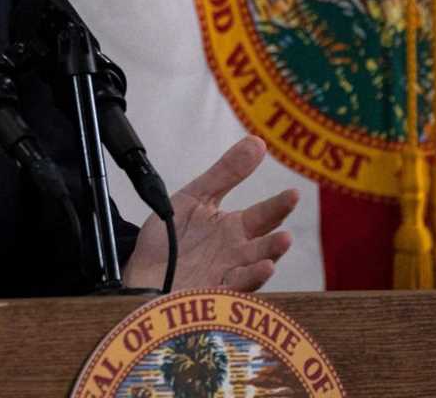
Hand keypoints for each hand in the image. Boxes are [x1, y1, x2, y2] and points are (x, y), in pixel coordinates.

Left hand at [123, 136, 297, 291]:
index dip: (279, 205)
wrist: (141, 267)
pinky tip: (261, 268)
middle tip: (288, 231)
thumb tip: (257, 142)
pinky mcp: (210, 293)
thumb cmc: (172, 236)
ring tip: (281, 243)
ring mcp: (225, 274)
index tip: (294, 193)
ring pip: (254, 268)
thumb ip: (227, 172)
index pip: (264, 216)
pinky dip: (248, 279)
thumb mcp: (196, 196)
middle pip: (264, 244)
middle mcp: (236, 253)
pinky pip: (233, 288)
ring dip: (268, 257)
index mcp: (234, 229)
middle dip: (278, 237)